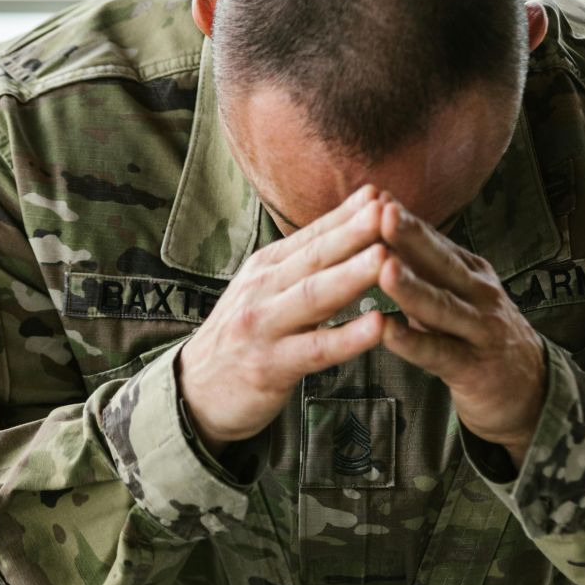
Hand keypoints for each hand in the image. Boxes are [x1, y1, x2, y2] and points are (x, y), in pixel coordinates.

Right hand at [178, 185, 387, 456]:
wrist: (194, 391)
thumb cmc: (244, 337)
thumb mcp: (265, 291)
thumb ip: (304, 265)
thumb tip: (349, 229)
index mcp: (267, 267)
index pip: (312, 235)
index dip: (347, 214)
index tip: (381, 193)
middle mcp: (263, 289)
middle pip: (315, 257)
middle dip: (354, 232)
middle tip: (390, 211)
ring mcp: (263, 326)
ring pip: (314, 297)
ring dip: (351, 275)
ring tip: (385, 257)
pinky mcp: (270, 366)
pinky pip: (316, 349)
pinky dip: (348, 337)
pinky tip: (378, 326)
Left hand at [376, 197, 546, 466]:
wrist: (532, 391)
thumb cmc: (480, 338)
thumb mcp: (458, 297)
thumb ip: (425, 271)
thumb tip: (381, 233)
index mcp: (470, 273)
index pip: (434, 241)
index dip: (406, 219)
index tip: (375, 194)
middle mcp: (479, 295)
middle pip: (441, 263)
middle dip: (410, 237)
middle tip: (381, 212)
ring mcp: (480, 330)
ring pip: (442, 306)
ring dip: (411, 287)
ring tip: (383, 267)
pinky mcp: (474, 368)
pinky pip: (439, 353)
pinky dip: (412, 342)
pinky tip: (387, 331)